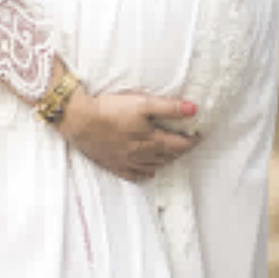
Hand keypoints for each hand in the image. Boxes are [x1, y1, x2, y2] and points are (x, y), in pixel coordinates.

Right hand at [58, 87, 200, 182]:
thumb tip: (194, 109)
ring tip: (171, 153)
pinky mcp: (114, 164)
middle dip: (180, 149)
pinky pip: (134, 174)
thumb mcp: (143, 103)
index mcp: (152, 140)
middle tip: (187, 142)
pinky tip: (148, 171)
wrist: (79, 121)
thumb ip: (170, 107)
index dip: (192, 140)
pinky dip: (144, 173)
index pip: (180, 144)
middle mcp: (142, 155)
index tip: (198, 134)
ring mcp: (127, 162)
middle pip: (168, 156)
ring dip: (166, 160)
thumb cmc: (111, 110)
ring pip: (154, 165)